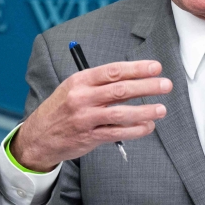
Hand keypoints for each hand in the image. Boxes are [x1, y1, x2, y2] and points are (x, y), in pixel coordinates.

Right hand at [11, 60, 171, 170]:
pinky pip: (117, 133)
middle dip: (147, 86)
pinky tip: (148, 126)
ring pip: (121, 113)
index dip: (136, 68)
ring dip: (145, 110)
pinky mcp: (89, 137)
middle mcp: (82, 98)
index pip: (112, 71)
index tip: (156, 67)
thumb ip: (99, 83)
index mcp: (80, 81)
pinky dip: (135, 130)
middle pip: (120, 90)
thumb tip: (132, 77)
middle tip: (165, 85)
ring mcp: (85, 119)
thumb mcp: (73, 89)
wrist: (38, 137)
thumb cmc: (61, 109)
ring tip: (161, 109)